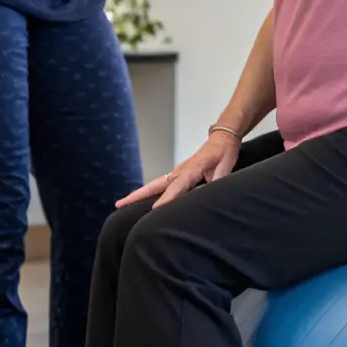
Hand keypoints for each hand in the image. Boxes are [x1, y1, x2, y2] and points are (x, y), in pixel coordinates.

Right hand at [116, 129, 240, 209]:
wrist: (222, 137)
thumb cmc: (225, 151)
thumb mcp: (227, 164)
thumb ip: (219, 179)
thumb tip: (210, 192)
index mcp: (193, 168)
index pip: (178, 186)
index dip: (167, 199)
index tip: (154, 210)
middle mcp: (181, 170)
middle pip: (156, 184)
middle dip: (137, 195)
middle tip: (119, 204)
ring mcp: (178, 171)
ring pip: (155, 184)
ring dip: (139, 194)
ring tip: (122, 204)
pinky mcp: (178, 173)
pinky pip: (161, 184)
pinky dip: (149, 192)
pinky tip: (143, 201)